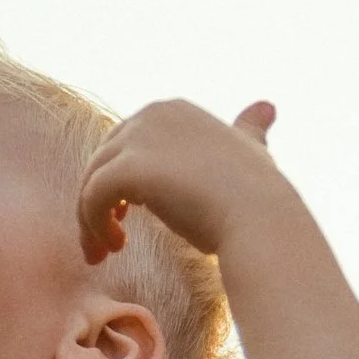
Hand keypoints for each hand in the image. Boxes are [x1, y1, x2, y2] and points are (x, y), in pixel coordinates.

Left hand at [78, 99, 290, 262]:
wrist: (261, 221)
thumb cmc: (256, 198)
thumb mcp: (252, 151)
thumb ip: (248, 130)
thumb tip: (267, 107)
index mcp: (173, 109)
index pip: (125, 144)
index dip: (121, 182)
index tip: (127, 217)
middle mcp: (153, 112)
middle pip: (103, 160)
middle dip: (99, 201)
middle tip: (111, 242)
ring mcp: (139, 136)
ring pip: (92, 179)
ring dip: (91, 219)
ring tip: (104, 252)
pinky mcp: (128, 168)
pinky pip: (90, 196)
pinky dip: (92, 224)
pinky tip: (112, 247)